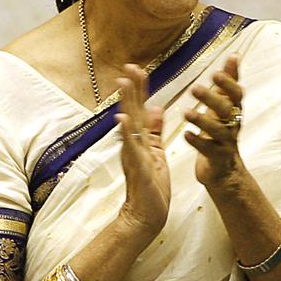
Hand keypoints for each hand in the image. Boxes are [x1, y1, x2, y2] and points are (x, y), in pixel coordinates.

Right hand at [114, 65, 170, 236]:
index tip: (139, 68)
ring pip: (129, 124)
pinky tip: (122, 119)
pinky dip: (126, 133)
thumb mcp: (157, 153)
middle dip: (132, 88)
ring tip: (123, 83)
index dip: (140, 89)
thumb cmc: (152, 186)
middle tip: (130, 66)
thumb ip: (156, 131)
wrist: (146, 215)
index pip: (140, 109)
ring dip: (126, 103)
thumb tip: (158, 107)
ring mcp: (133, 154)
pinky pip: (130, 147)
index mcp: (141, 140)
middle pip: (132, 111)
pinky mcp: (137, 167)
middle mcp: (134, 144)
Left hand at [185, 56, 247, 189]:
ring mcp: (226, 142)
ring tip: (186, 112)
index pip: (236, 94)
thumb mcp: (226, 108)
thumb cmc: (222, 134)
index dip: (228, 83)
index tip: (216, 72)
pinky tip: (186, 135)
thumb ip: (227, 84)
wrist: (225, 172)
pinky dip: (197, 141)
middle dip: (212, 98)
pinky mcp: (217, 158)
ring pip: (218, 129)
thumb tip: (235, 55)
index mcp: (234, 111)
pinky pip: (208, 149)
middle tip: (194, 88)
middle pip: (227, 109)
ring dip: (202, 120)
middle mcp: (233, 125)